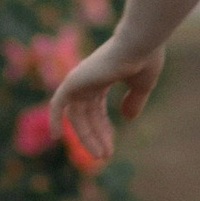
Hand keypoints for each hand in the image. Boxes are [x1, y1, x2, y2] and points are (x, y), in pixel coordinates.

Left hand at [45, 34, 165, 165]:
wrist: (139, 44)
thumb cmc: (145, 59)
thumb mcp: (142, 86)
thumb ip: (134, 101)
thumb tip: (127, 119)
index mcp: (103, 77)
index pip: (96, 109)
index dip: (103, 129)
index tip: (110, 147)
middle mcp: (88, 79)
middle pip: (87, 115)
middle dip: (96, 136)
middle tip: (105, 156)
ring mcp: (79, 80)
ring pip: (77, 116)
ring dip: (87, 136)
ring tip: (100, 155)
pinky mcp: (73, 81)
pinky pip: (57, 104)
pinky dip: (54, 119)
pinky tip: (56, 137)